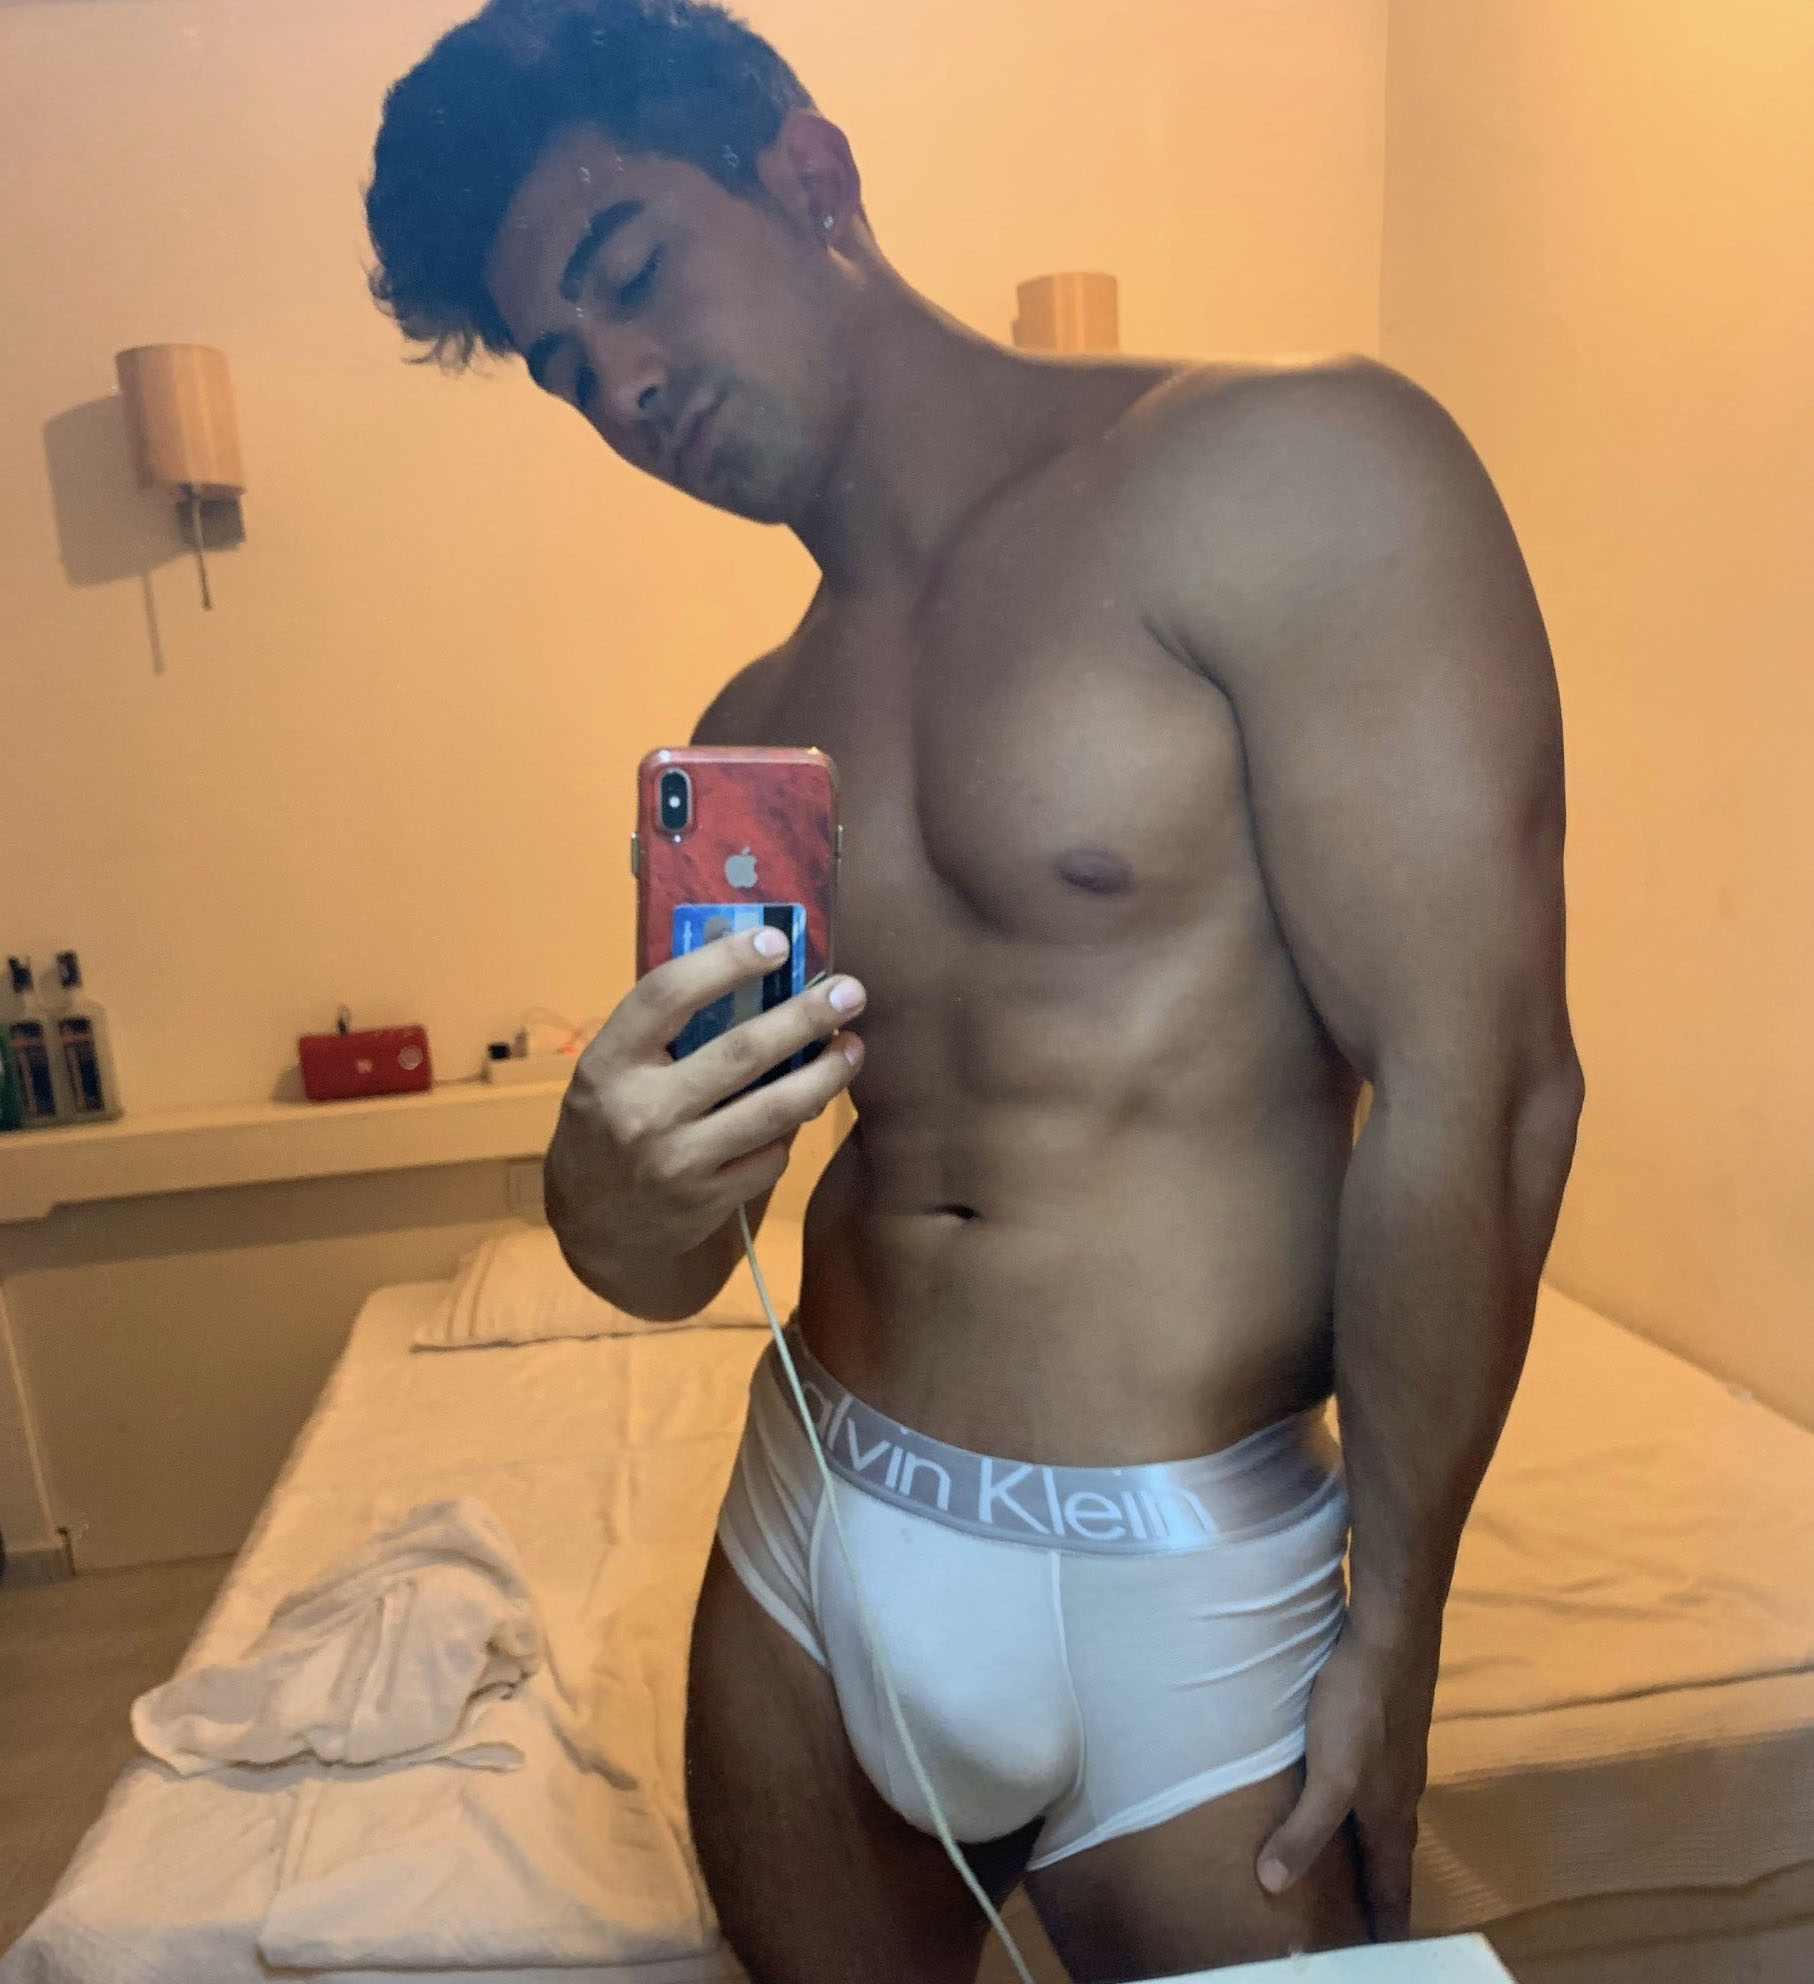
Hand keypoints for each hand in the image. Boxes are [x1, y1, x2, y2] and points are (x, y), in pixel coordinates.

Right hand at [545, 929, 864, 1268]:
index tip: (776, 941)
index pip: (667, 996)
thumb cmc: (609, 1123)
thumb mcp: (613, 1069)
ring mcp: (677, 1161)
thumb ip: (666, 1028)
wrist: (593, 1225)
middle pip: (740, 1052)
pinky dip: (792, 1127)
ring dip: (824, 1075)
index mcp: (609, 1062)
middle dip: (804, 1017)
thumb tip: (750, 968)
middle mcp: (641, 1111)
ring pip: (773, 1110)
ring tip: (853, 1047)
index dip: (725, 962)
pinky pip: (771, 1155)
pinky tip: (804, 1106)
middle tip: (849, 992)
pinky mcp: (708, 1200)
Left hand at [1256, 1620, 1439, 1940]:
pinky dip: (1365, 1806)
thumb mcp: (1330, 1775)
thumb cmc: (1360, 1707)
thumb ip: (1305, 1829)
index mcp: (1391, 1816)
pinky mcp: (1388, 1725)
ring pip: (1388, 1818)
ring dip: (1375, 1848)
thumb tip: (1273, 1884)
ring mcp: (1399, 1757)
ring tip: (1355, 1866)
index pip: (1393, 1887)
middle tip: (1368, 1924)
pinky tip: (1347, 1792)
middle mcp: (1402, 1794)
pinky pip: (1378, 1783)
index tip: (1386, 1956)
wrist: (1391, 1634)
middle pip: (1394, 1858)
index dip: (1388, 1924)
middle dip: (1383, 1893)